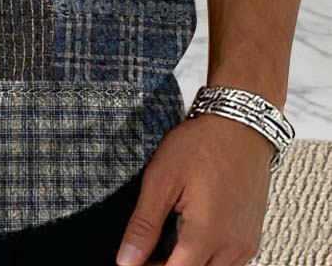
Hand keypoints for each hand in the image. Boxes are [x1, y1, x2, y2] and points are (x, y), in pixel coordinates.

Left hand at [115, 112, 274, 265]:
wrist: (241, 125)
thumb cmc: (203, 144)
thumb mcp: (162, 178)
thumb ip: (144, 224)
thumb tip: (127, 259)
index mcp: (207, 234)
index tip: (133, 261)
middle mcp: (232, 247)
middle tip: (145, 252)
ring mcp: (246, 244)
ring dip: (188, 264)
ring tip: (164, 245)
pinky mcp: (251, 237)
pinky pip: (228, 263)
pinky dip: (206, 259)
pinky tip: (189, 239)